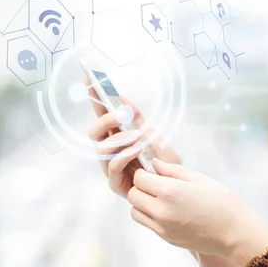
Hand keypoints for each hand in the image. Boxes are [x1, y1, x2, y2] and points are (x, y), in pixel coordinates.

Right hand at [85, 79, 181, 197]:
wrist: (178, 186)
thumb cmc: (165, 162)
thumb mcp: (155, 135)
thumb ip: (139, 119)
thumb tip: (124, 99)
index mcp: (118, 137)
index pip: (101, 115)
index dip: (94, 98)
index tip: (89, 80)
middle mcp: (110, 151)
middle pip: (94, 131)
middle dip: (105, 119)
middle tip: (121, 114)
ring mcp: (111, 166)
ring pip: (100, 147)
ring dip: (118, 138)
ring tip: (137, 136)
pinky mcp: (116, 182)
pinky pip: (112, 166)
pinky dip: (124, 154)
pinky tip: (137, 149)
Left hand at [127, 159, 267, 261]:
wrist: (236, 232)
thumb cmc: (222, 202)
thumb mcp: (199, 178)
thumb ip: (173, 170)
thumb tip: (155, 164)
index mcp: (170, 191)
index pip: (139, 178)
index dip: (144, 172)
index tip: (152, 171)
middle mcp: (161, 210)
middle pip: (133, 195)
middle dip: (140, 186)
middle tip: (154, 183)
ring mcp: (162, 227)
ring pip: (135, 211)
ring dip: (141, 202)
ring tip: (159, 197)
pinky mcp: (166, 238)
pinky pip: (147, 224)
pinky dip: (149, 215)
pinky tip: (166, 209)